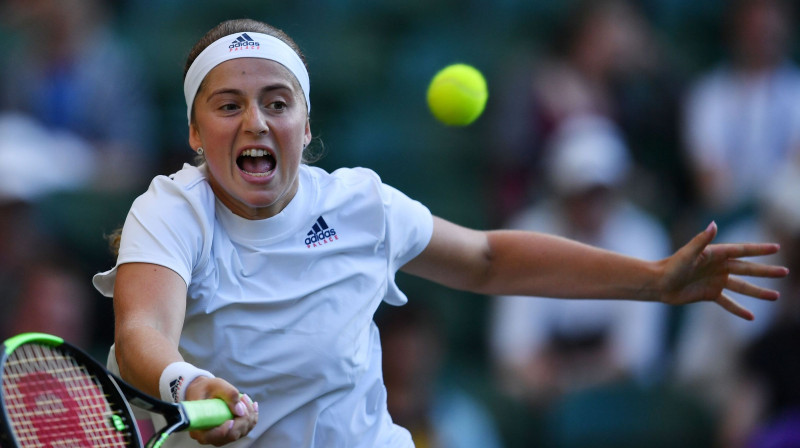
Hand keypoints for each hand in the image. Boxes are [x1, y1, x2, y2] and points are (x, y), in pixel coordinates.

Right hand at [185, 376, 257, 445]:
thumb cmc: (206, 388)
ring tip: (244, 398)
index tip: (231, 421)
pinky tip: (252, 404)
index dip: (223, 431)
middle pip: (232, 435)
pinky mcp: (232, 431)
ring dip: (249, 414)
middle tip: (243, 398)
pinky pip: (247, 428)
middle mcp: (210, 436)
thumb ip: (229, 394)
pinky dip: (252, 416)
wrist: (205, 391)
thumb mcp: (216, 385)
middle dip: (243, 418)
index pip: (212, 437)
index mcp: (199, 428)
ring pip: (242, 431)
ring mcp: (222, 436)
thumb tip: (240, 411)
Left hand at [658, 222, 788, 319]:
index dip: (759, 250)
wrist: (659, 284)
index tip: (776, 248)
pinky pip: (728, 303)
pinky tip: (751, 317)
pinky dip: (738, 309)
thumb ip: (702, 239)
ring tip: (776, 297)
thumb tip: (714, 224)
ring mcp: (716, 281)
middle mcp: (719, 267)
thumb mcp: (688, 253)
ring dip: (758, 292)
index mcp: (716, 254)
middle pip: (747, 269)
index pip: (742, 251)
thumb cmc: (672, 266)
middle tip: (785, 272)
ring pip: (742, 287)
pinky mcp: (710, 294)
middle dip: (766, 271)